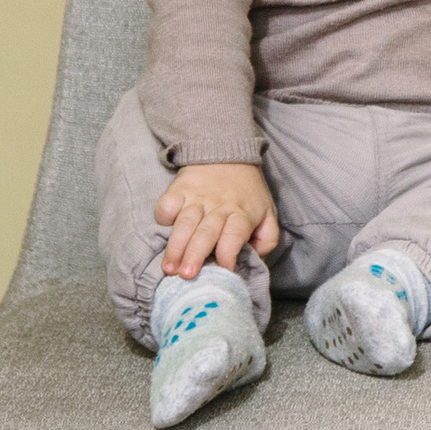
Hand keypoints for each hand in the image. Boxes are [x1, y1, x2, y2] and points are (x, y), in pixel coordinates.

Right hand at [154, 162, 279, 281]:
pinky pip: (167, 205)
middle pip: (206, 233)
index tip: (223, 271)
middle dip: (195, 255)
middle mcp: (219, 207)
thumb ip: (267, 238)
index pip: (235, 235)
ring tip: (169, 268)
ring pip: (185, 223)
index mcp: (242, 214)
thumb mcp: (267, 212)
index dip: (229, 254)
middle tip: (187, 275)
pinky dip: (163, 218)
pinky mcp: (178, 190)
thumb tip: (254, 258)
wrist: (226, 153)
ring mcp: (197, 198)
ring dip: (176, 247)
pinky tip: (163, 233)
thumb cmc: (246, 192)